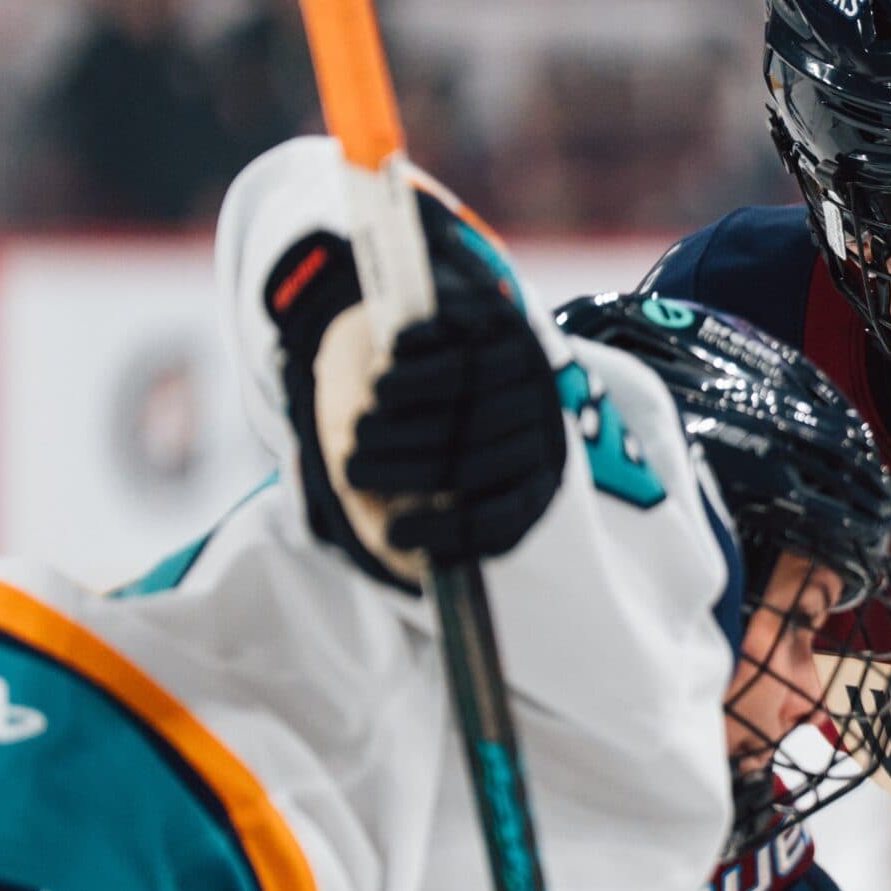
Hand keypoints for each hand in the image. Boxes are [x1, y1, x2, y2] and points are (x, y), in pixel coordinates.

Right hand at [342, 254, 565, 563]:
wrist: (417, 317)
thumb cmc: (409, 417)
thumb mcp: (404, 475)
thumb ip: (411, 520)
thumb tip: (415, 573)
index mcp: (530, 476)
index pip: (502, 518)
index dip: (447, 533)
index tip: (394, 536)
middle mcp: (539, 425)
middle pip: (473, 461)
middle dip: (404, 472)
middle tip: (352, 471)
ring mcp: (523, 370)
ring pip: (464, 414)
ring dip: (398, 427)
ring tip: (358, 432)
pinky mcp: (495, 319)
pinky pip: (450, 358)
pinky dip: (407, 378)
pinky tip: (381, 385)